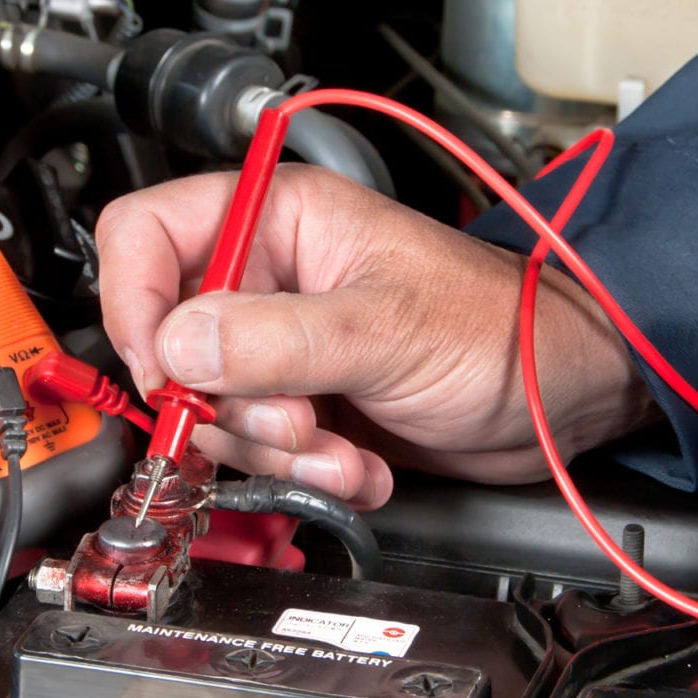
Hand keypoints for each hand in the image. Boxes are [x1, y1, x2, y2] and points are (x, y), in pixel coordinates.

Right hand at [96, 165, 656, 507]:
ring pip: (213, 412)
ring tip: (342, 453)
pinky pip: (261, 453)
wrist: (562, 399)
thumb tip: (176, 349)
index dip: (135, 302)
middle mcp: (271, 279)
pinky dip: (306, 476)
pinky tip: (360, 468)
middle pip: (172, 343)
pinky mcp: (306, 407)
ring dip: (276, 452)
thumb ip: (274, 340)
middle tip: (293, 423)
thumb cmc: (503, 327)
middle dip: (229, 406)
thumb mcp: (385, 329)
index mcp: (280, 221)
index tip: (164, 368)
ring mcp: (284, 348)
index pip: (146, 235)